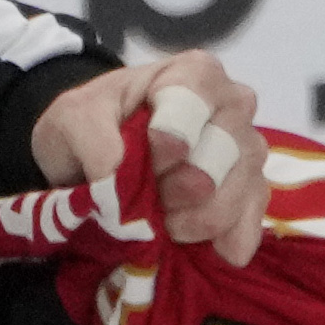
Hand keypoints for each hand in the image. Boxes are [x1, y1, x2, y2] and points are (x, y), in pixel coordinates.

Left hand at [31, 51, 269, 263]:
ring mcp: (245, 150)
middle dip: (185, 184)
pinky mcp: (249, 192)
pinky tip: (212, 250)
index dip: (173, 135)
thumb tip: (114, 171)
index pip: (197, 99)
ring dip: (202, 216)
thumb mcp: (72, 119)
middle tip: (154, 199)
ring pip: (244, 186)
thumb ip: (91, 135)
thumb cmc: (92, 126)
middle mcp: (232, 106)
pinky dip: (229, 238)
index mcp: (193, 73)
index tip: (153, 157)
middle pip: (228, 148)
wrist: (95, 157)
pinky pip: (252, 217)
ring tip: (167, 224)